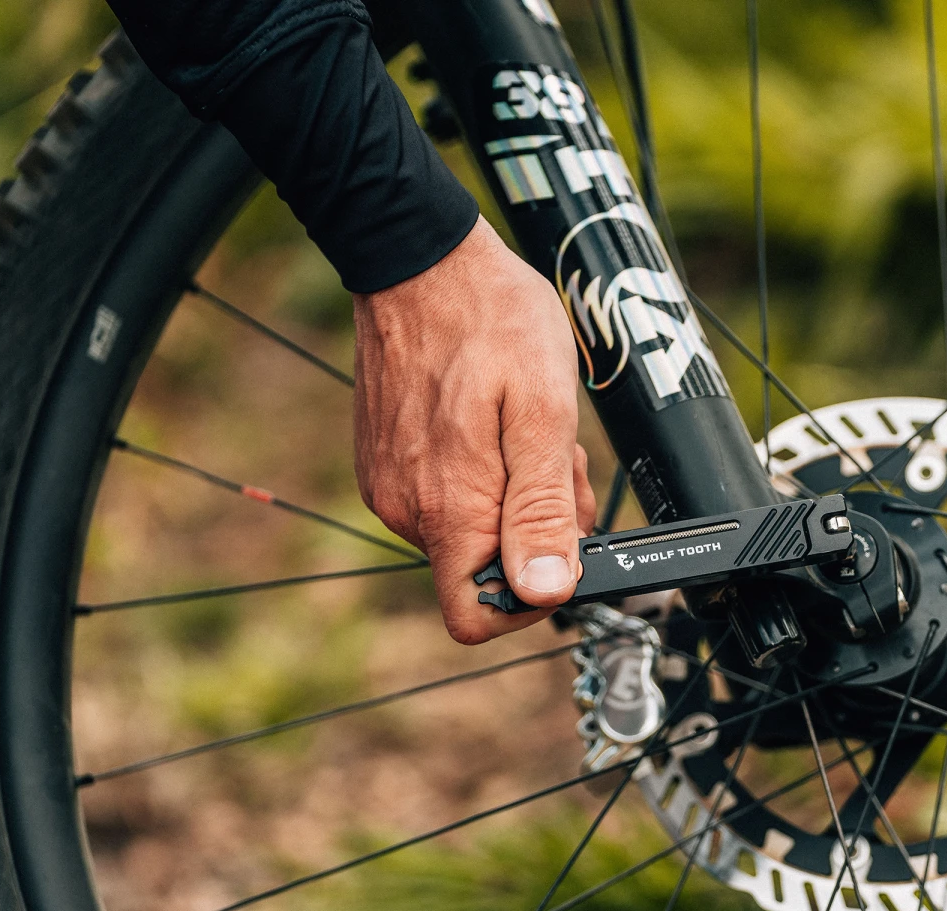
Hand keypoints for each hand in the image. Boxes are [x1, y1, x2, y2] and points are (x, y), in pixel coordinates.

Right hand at [353, 217, 594, 643]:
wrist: (419, 257)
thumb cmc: (491, 321)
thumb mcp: (542, 413)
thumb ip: (542, 510)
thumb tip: (545, 593)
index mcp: (447, 509)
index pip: (475, 617)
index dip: (529, 602)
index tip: (561, 550)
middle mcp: (407, 510)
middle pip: (483, 571)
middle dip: (536, 531)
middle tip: (558, 460)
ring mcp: (390, 486)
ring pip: (470, 531)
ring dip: (515, 496)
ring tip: (527, 427)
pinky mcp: (386, 461)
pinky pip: (447, 497)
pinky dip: (486, 474)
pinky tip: (497, 420)